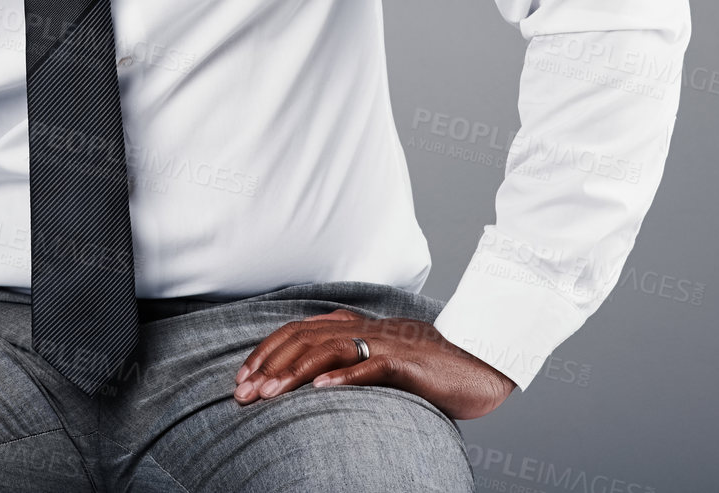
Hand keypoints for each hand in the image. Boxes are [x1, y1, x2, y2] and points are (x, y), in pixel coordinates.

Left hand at [232, 308, 515, 419]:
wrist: (478, 363)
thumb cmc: (425, 368)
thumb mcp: (376, 360)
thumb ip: (345, 360)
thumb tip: (306, 380)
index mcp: (352, 325)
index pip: (296, 332)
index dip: (265, 352)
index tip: (240, 378)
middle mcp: (363, 328)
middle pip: (302, 339)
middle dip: (268, 366)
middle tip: (243, 393)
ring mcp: (384, 343)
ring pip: (328, 350)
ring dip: (294, 373)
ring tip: (270, 394)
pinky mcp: (406, 362)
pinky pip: (370, 366)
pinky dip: (344, 376)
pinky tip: (322, 389)